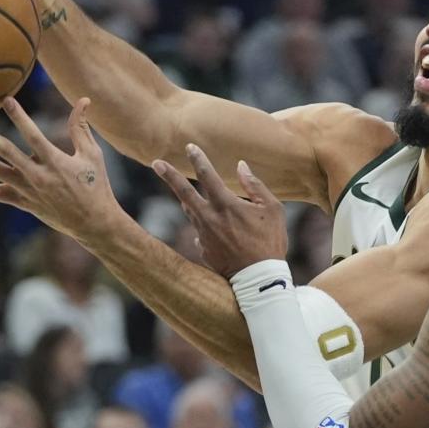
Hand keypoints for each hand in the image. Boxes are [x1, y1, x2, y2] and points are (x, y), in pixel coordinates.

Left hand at [0, 97, 125, 241]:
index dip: (19, 117)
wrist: (93, 223)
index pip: (33, 135)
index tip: (6, 100)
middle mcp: (37, 176)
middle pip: (5, 152)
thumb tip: (84, 100)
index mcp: (55, 162)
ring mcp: (27, 190)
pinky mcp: (23, 202)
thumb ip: (81, 128)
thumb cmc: (96, 186)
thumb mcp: (92, 155)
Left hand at [153, 144, 287, 277]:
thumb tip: (241, 166)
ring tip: (190, 197)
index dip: (198, 158)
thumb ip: (255, 185)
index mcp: (226, 204)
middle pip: (184, 192)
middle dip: (169, 175)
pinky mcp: (203, 250)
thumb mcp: (272, 209)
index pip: (208, 175)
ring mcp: (203, 235)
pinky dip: (205, 228)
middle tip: (156, 162)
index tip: (190, 147)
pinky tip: (215, 233)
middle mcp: (210, 218)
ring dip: (189, 201)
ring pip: (191, 212)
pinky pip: (200, 233)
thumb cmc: (270, 242)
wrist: (260, 280)